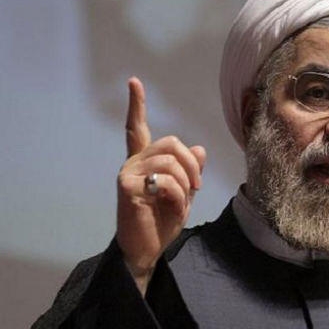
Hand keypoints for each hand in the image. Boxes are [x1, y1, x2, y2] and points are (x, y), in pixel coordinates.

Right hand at [116, 77, 205, 293]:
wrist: (147, 248)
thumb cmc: (162, 220)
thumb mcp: (184, 193)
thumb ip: (190, 171)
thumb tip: (200, 149)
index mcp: (144, 161)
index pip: (137, 127)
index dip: (135, 104)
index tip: (133, 82)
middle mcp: (133, 162)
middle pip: (171, 142)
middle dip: (192, 164)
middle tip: (196, 187)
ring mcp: (128, 173)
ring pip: (170, 161)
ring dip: (186, 182)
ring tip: (184, 199)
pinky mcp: (127, 187)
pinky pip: (165, 180)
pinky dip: (178, 195)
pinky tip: (173, 208)